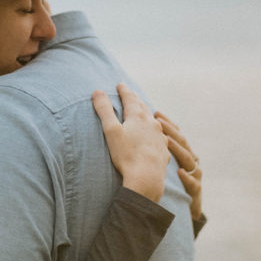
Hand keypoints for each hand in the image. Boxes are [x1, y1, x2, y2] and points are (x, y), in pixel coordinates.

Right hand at [93, 83, 169, 202]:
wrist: (147, 176)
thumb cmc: (126, 154)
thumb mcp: (111, 130)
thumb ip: (104, 110)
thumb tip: (97, 92)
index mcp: (138, 116)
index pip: (130, 98)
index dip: (124, 90)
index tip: (120, 84)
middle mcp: (151, 123)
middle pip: (143, 107)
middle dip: (136, 100)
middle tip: (131, 95)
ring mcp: (159, 136)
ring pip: (153, 120)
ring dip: (147, 114)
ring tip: (144, 112)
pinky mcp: (163, 149)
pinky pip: (160, 136)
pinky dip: (155, 131)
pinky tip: (155, 135)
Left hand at [155, 111, 202, 219]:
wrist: (185, 210)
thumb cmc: (172, 185)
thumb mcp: (167, 166)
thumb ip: (160, 151)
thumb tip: (144, 135)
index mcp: (183, 153)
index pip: (176, 134)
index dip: (167, 123)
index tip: (155, 113)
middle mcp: (191, 161)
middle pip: (183, 142)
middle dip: (171, 130)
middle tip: (158, 121)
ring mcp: (195, 175)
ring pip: (189, 159)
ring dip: (178, 149)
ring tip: (167, 141)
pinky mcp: (195, 190)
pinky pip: (192, 183)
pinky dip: (187, 177)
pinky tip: (179, 173)